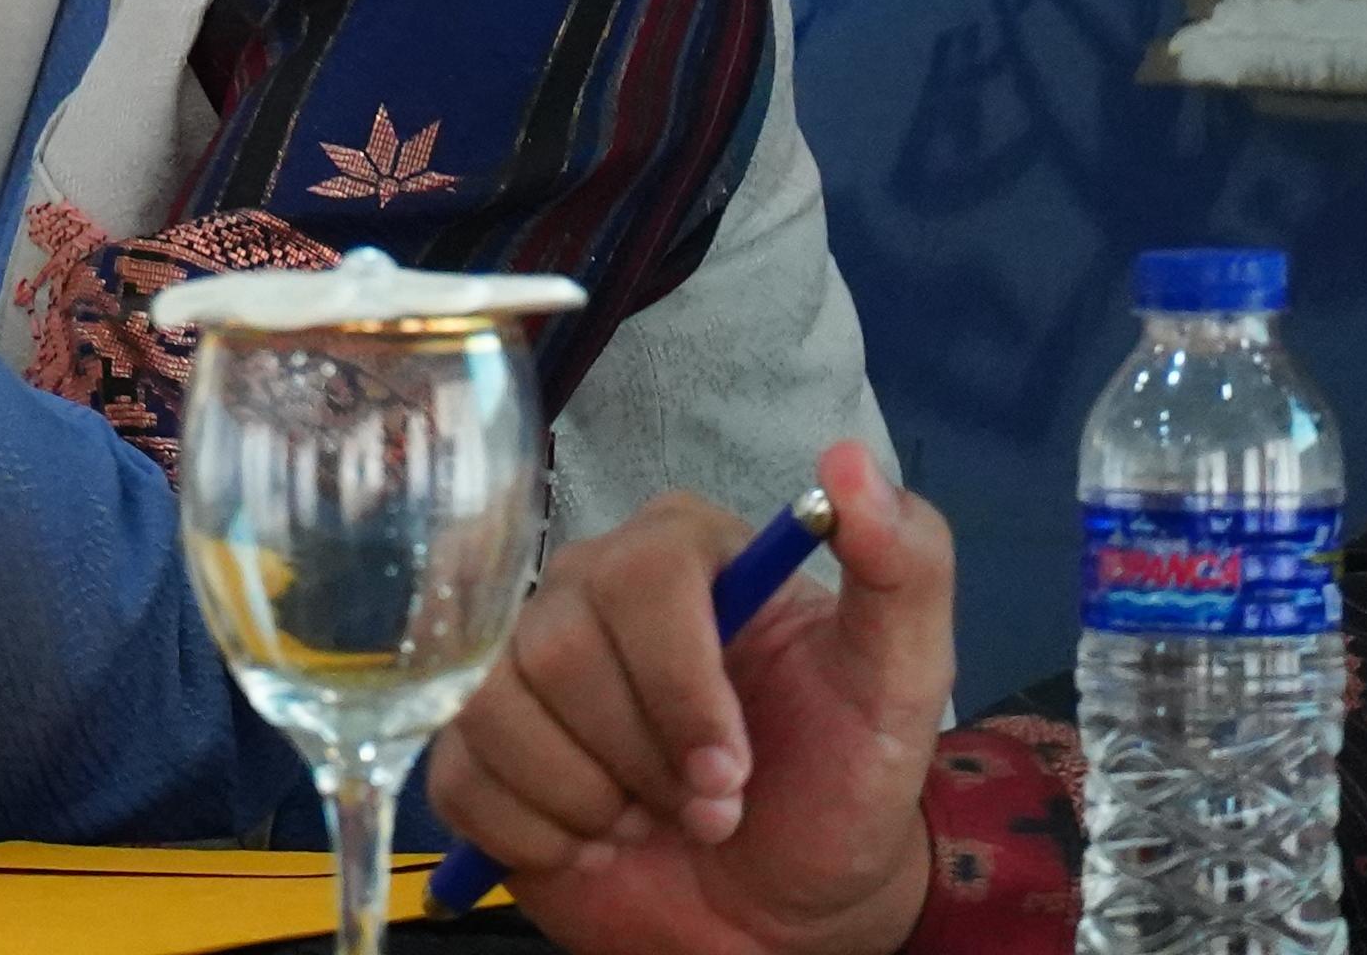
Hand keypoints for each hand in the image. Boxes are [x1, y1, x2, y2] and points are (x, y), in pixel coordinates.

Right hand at [424, 438, 951, 954]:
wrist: (785, 907)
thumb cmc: (838, 784)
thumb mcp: (900, 685)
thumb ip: (905, 566)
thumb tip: (848, 458)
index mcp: (680, 551)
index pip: (641, 576)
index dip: (679, 688)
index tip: (733, 772)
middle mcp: (585, 588)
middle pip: (557, 651)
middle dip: (643, 763)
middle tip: (705, 810)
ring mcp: (518, 665)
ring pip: (495, 711)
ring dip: (589, 802)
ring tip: (646, 821)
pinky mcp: (475, 744)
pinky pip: (461, 776)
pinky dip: (536, 836)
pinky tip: (589, 843)